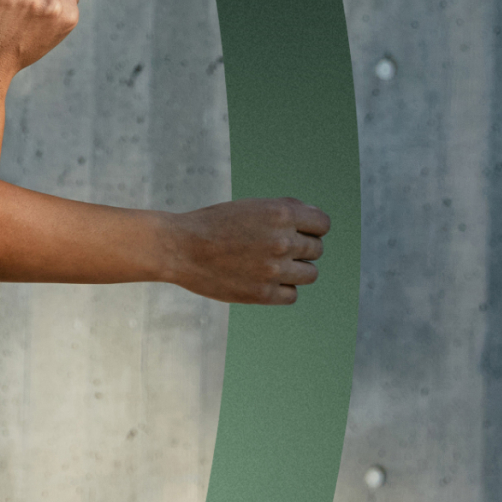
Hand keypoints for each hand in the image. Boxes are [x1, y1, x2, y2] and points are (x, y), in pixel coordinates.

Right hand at [163, 197, 329, 304]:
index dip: (311, 228)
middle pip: (316, 250)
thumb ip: (285, 210)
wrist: (179, 248)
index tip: (296, 232)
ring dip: (296, 270)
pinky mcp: (262, 293)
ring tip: (272, 266)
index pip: (322, 224)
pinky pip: (292, 295)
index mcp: (281, 214)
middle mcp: (282, 241)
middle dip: (301, 248)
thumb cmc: (213, 224)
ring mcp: (274, 269)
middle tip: (276, 249)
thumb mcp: (250, 206)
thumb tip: (314, 217)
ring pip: (310, 274)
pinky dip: (282, 289)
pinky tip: (264, 281)